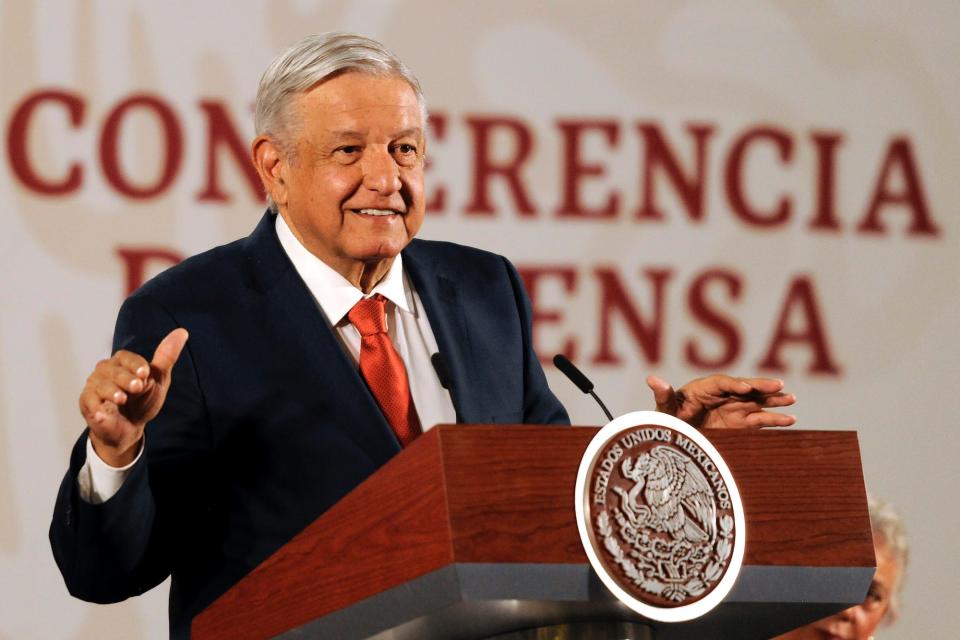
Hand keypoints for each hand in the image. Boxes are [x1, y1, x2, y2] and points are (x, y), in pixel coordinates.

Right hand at [79, 328, 188, 466]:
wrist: (129, 427)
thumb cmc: (143, 399)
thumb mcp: (158, 379)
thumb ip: (166, 357)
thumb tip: (182, 332)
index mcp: (122, 362)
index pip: (126, 357)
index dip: (135, 364)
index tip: (146, 373)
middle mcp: (105, 371)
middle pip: (114, 371)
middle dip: (126, 378)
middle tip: (138, 386)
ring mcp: (94, 386)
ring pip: (100, 385)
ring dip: (111, 392)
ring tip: (122, 399)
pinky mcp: (87, 403)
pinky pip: (89, 403)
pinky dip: (96, 409)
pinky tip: (102, 415)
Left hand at [646, 374, 795, 428]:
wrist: (674, 439)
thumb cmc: (667, 421)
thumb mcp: (664, 410)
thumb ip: (663, 396)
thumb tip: (652, 379)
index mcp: (703, 388)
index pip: (720, 383)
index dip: (733, 384)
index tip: (744, 388)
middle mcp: (721, 395)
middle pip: (744, 388)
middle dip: (760, 386)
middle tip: (778, 385)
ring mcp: (732, 409)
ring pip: (756, 402)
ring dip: (773, 400)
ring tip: (791, 399)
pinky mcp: (740, 424)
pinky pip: (759, 419)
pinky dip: (774, 419)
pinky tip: (790, 419)